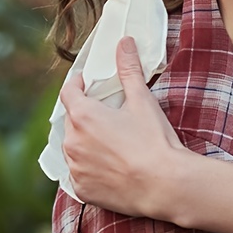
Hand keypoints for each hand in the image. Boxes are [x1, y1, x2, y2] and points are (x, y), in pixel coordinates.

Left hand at [60, 36, 185, 216]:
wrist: (165, 184)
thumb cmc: (153, 140)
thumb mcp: (141, 100)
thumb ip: (128, 69)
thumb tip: (125, 42)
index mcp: (83, 117)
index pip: (68, 92)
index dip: (77, 84)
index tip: (88, 83)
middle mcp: (72, 143)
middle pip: (71, 119)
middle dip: (85, 112)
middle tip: (107, 111)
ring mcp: (75, 169)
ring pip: (73, 146)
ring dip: (85, 139)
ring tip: (110, 138)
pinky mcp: (82, 189)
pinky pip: (78, 171)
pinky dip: (89, 164)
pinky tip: (109, 162)